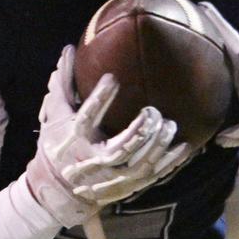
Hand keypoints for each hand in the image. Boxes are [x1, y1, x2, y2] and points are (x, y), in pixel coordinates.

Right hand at [24, 45, 192, 227]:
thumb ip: (63, 82)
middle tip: (152, 110)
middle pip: (119, 149)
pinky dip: (170, 162)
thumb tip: (68, 49)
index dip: (99, 97)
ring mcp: (113, 178)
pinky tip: (183, 145)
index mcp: (76, 138)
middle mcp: (94, 160)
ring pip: (140, 165)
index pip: (87, 116)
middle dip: (138, 131)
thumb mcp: (55, 114)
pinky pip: (153, 175)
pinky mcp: (128, 186)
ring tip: (169, 124)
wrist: (59, 189)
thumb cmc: (58, 144)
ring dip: (157, 145)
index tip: (112, 78)